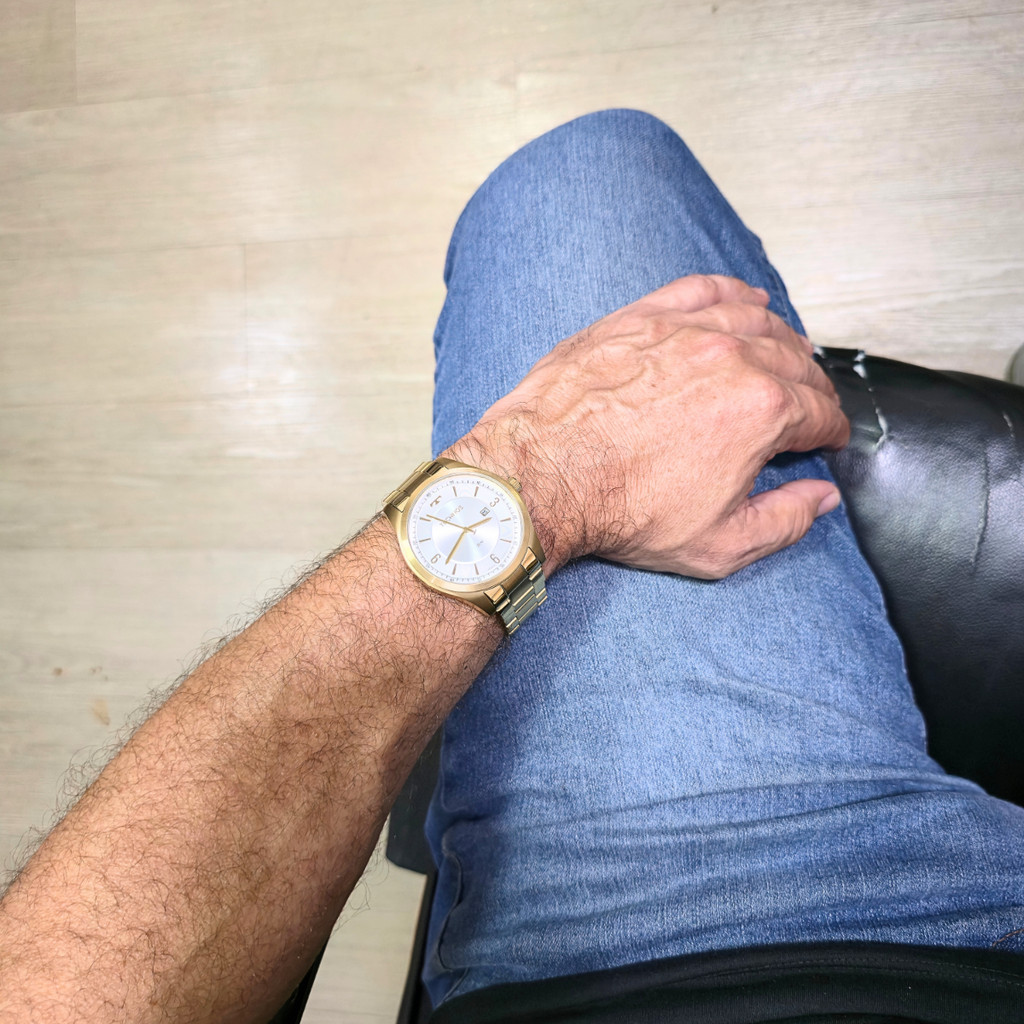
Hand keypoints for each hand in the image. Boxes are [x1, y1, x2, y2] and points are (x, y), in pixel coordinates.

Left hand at [457, 274, 849, 578]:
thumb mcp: (719, 545)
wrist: (543, 477)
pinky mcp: (643, 317)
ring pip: (757, 321)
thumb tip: (820, 498)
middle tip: (808, 406)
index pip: (819, 412)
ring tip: (786, 357)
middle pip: (795, 362)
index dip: (829, 430)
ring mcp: (685, 330)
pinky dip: (733, 294)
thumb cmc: (619, 510)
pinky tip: (746, 302)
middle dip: (811, 388)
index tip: (825, 438)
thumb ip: (785, 521)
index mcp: (761, 410)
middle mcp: (732, 357)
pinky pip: (704, 290)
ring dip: (782, 341)